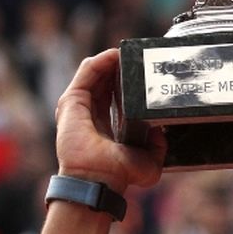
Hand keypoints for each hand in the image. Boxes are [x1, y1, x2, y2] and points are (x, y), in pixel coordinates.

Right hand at [54, 49, 164, 193]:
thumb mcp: (149, 163)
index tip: (142, 74)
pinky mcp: (72, 101)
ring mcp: (78, 107)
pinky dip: (101, 60)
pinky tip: (116, 55)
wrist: (98, 180)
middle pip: (104, 81)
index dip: (127, 82)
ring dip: (112, 61)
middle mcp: (89, 115)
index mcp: (104, 127)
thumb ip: (157, 148)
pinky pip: (87, 71)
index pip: (114, 96)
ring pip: (95, 73)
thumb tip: (160, 131)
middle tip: (137, 60)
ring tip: (128, 54)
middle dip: (120, 68)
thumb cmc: (117, 176)